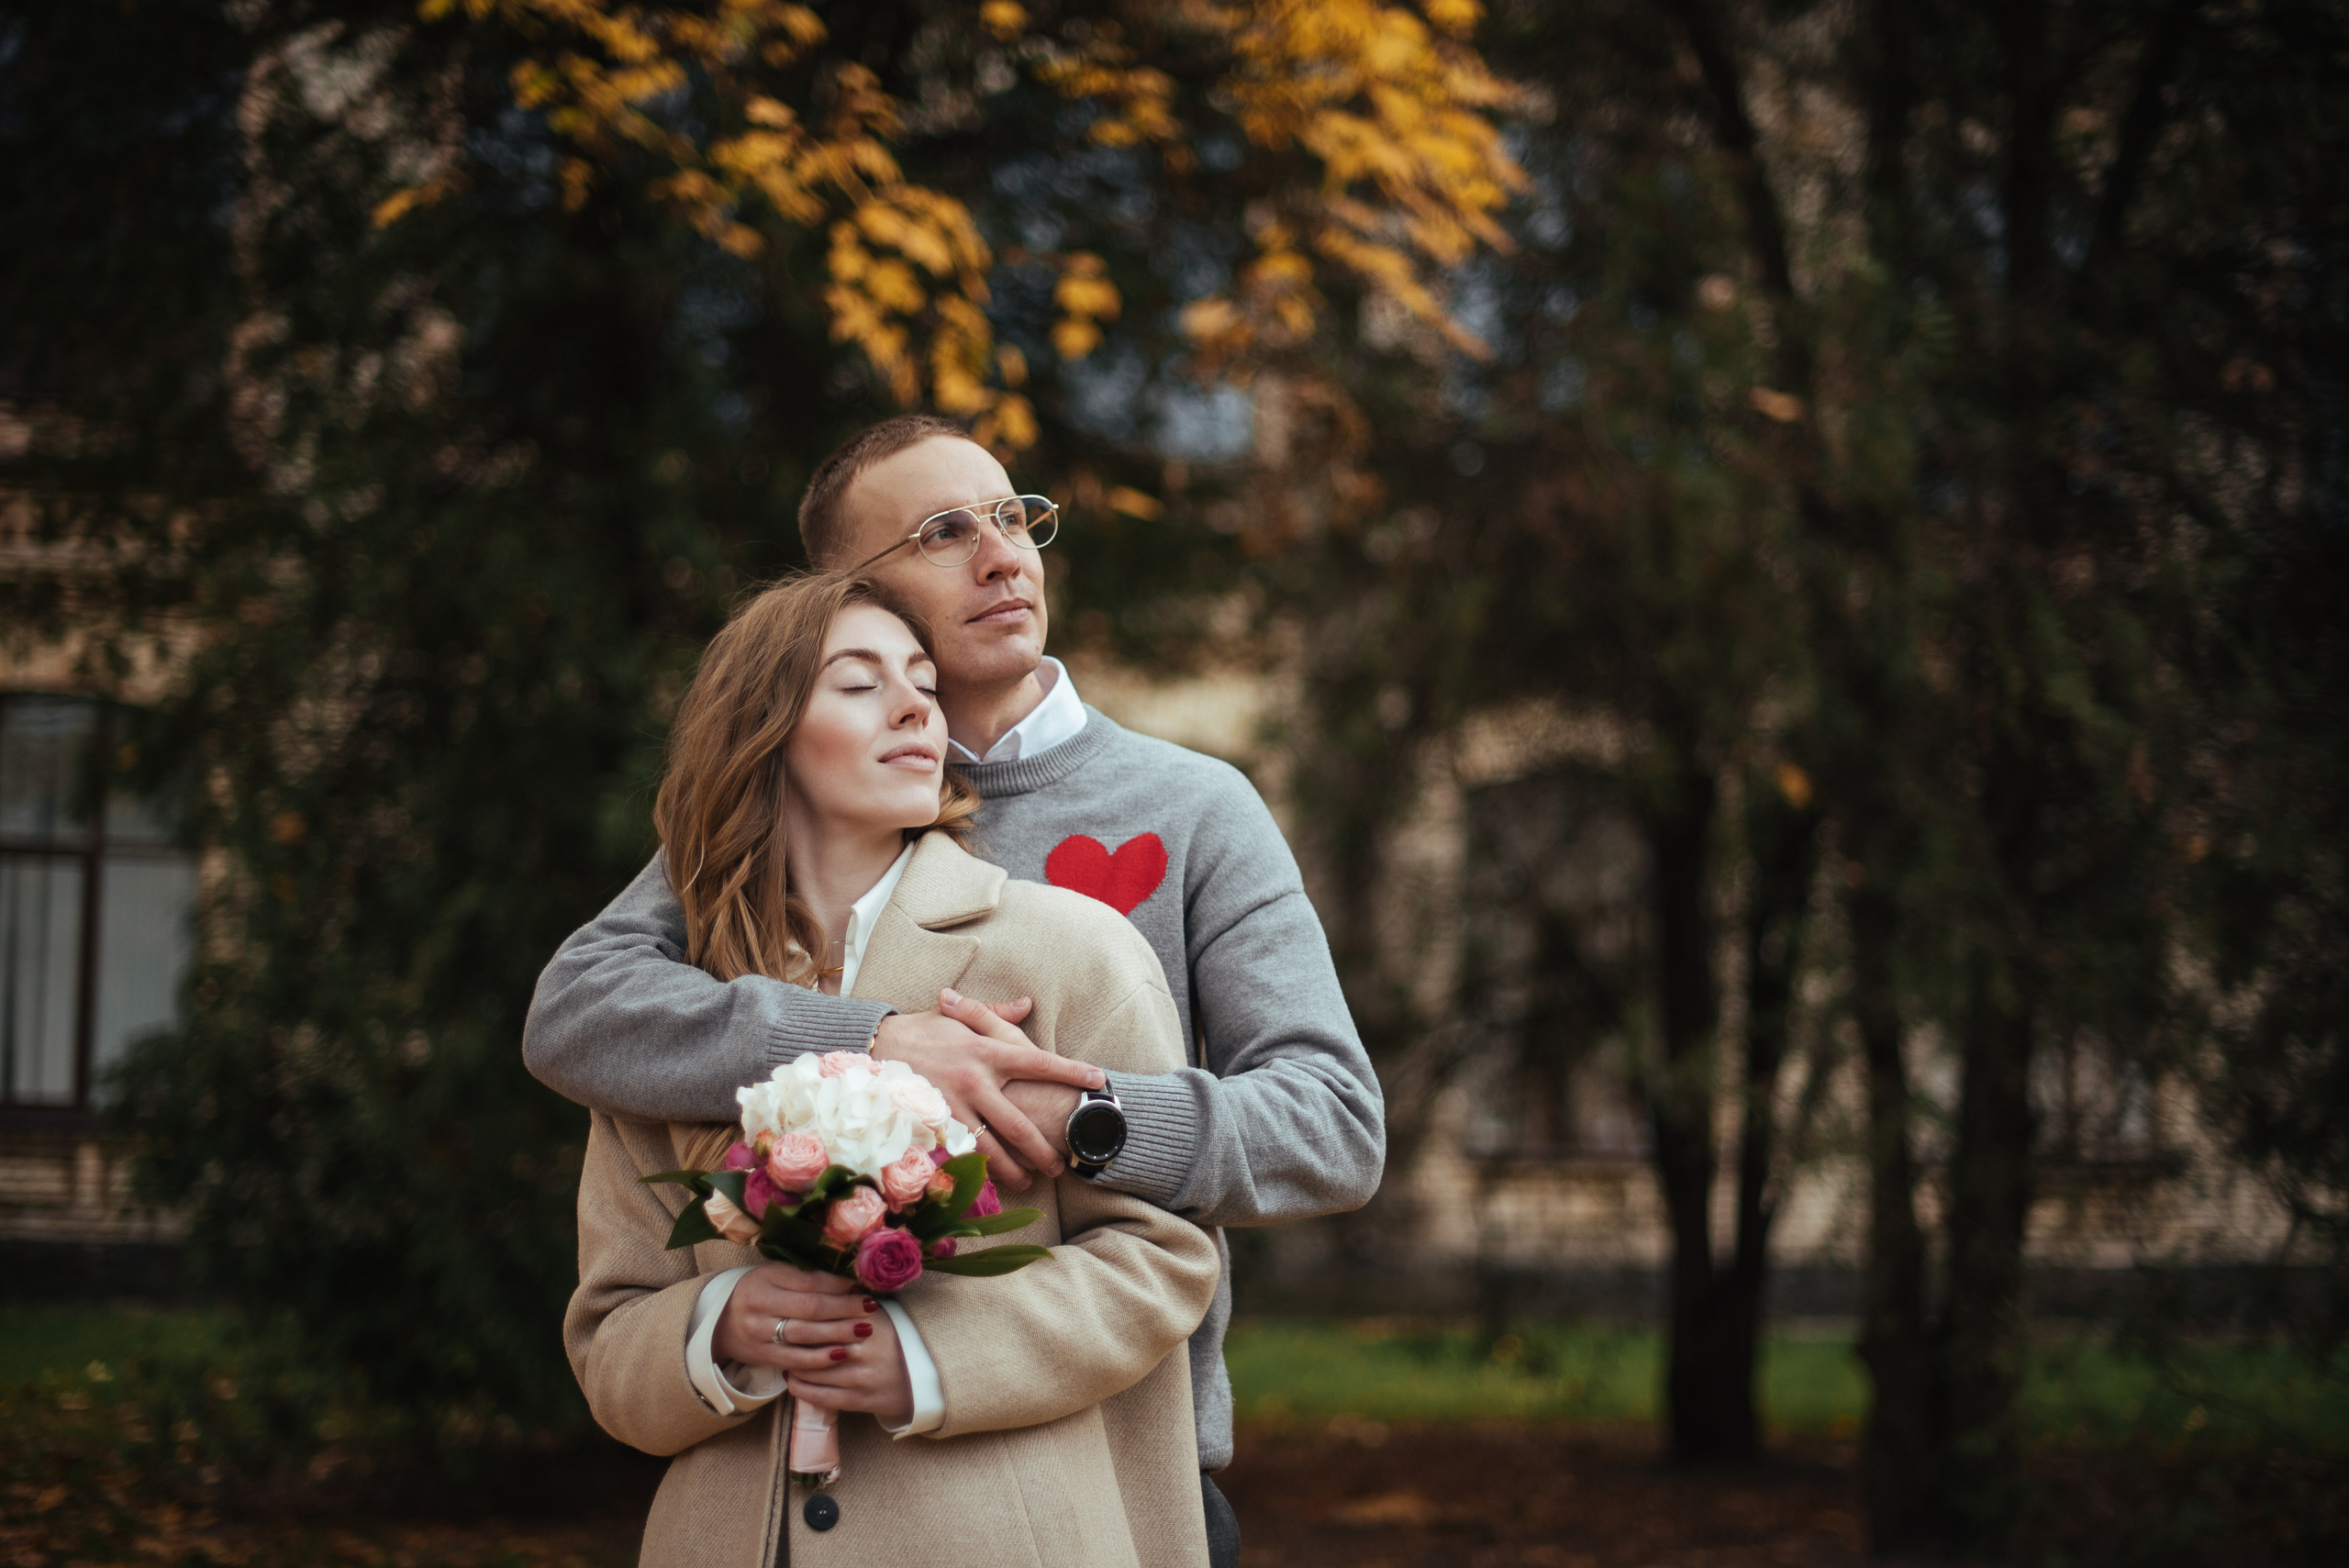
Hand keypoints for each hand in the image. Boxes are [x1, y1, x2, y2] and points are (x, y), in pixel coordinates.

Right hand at [711, 1261, 873, 1370]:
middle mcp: (760, 1305)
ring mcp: (760, 1333)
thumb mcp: (775, 1274)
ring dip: (838, 1333)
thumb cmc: (758, 1292)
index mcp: (766, 1278)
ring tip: (864, 1330)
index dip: (838, 1286)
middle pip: (810, 1308)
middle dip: (845, 1309)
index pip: (809, 1282)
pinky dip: (820, 1358)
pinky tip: (841, 1354)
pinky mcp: (762, 1355)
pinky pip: (795, 1359)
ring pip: (805, 1335)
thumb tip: (848, 1282)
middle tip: (871, 1308)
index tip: (861, 1288)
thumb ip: (805, 1277)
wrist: (720, 1322)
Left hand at [785, 1297, 911, 1425]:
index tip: (786, 1313)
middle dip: (792, 1340)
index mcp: (869, 1320)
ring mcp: (861, 1377)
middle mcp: (864, 1348)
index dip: (800, 1315)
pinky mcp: (859, 1400)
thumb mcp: (877, 1314)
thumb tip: (813, 1287)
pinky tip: (792, 1380)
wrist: (923, 1376)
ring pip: (812, 1371)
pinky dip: (800, 1388)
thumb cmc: (894, 1339)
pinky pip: (819, 1396)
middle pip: (814, 1343)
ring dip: (793, 1365)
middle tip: (778, 1336)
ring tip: (784, 1357)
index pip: (823, 1316)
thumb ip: (848, 1303)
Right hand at [871, 991, 1103, 1189]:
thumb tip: (1027, 1004)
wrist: (875, 1045)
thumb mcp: (959, 1016)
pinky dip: (976, 1170)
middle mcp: (975, 1080)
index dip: (1070, 1071)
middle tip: (1060, 1165)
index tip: (1098, 1079)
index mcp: (987, 1050)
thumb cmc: (922, 1029)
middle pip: (1018, 1123)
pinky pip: (959, 1153)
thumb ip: (995, 1013)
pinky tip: (989, 1182)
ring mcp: (953, 1106)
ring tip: (1029, 1181)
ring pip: (990, 1148)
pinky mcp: (932, 1124)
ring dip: (1012, 1169)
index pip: (1039, 1062)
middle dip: (1042, 1148)